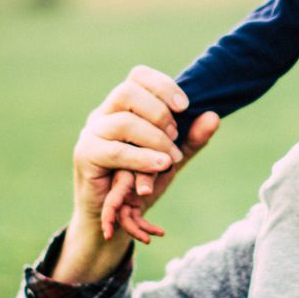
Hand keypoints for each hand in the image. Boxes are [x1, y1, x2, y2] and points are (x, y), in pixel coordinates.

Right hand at [58, 67, 217, 281]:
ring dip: (155, 138)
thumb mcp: (170, 158)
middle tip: (174, 136)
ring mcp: (91, 133)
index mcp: (122, 107)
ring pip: (123, 121)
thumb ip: (190, 138)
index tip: (184, 106)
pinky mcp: (85, 155)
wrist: (112, 220)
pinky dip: (142, 158)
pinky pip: (115, 151)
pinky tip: (159, 165)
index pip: (138, 76)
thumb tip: (213, 116)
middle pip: (128, 91)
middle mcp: (103, 114)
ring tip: (169, 159)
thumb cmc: (140, 182)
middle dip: (159, 112)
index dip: (163, 85)